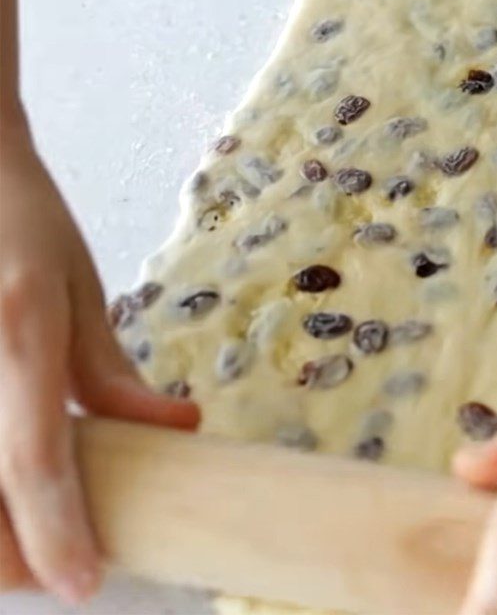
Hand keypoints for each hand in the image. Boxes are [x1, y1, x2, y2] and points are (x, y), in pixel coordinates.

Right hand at [0, 134, 199, 603]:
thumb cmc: (21, 220)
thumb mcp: (76, 288)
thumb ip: (109, 371)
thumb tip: (177, 431)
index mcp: (21, 327)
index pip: (36, 454)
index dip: (57, 531)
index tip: (84, 585)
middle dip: (10, 556)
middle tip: (59, 563)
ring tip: (28, 534)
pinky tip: (0, 488)